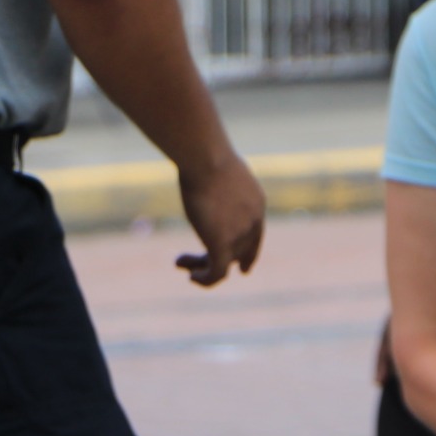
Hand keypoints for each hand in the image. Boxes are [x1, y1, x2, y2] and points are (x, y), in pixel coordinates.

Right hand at [175, 153, 264, 285]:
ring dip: (200, 266)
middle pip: (238, 252)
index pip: (256, 237)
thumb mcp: (216, 168)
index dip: (250, 255)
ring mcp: (239, 234)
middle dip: (213, 258)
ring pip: (225, 263)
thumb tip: (201, 175)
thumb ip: (214, 180)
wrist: (206, 159)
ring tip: (178, 262)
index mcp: (256, 204)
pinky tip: (191, 277)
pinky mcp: (222, 243)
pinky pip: (217, 272)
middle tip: (186, 259)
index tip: (244, 270)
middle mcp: (252, 222)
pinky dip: (205, 279)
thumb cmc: (205, 155)